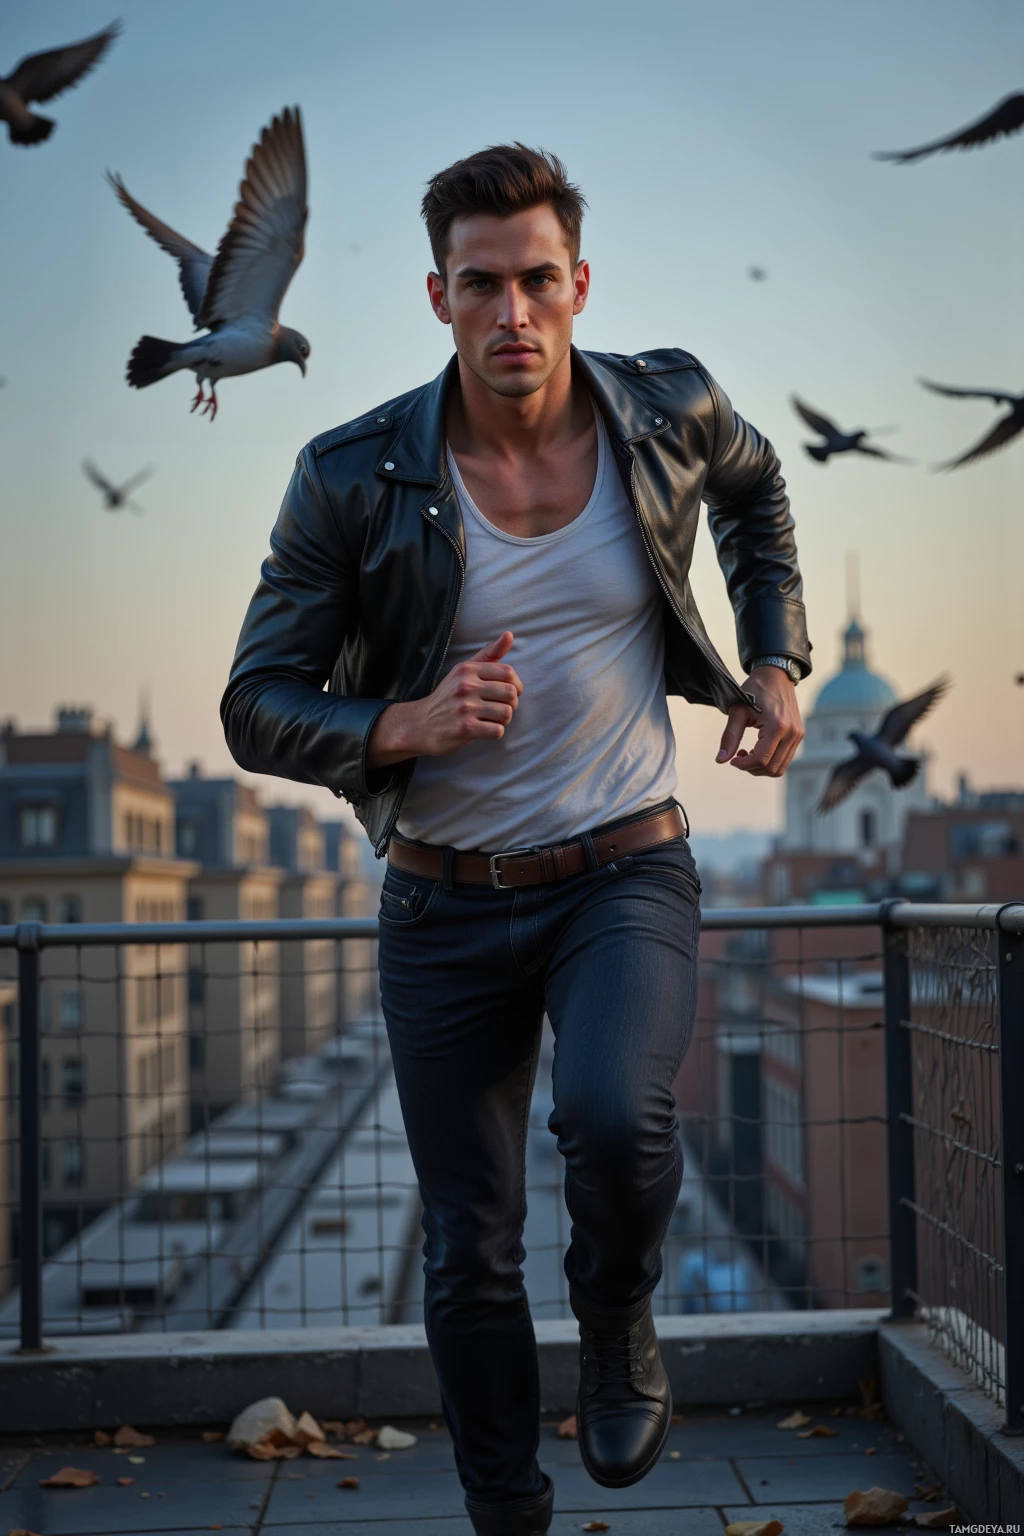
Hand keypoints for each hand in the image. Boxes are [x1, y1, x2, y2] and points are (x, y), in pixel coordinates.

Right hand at [367, 631, 522, 768]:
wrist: (420, 724)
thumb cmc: (448, 697)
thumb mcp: (464, 671)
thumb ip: (489, 654)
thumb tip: (509, 634)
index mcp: (467, 670)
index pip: (508, 672)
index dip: (516, 685)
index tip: (509, 693)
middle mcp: (466, 686)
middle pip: (510, 693)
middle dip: (511, 704)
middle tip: (500, 709)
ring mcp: (465, 708)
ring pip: (506, 713)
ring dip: (503, 720)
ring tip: (491, 719)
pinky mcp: (465, 729)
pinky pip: (498, 731)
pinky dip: (495, 732)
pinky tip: (485, 730)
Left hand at [715, 665, 803, 777]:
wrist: (775, 675)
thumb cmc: (755, 690)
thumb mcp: (738, 711)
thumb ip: (729, 737)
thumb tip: (721, 760)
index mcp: (777, 726)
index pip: (761, 759)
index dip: (744, 765)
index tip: (732, 760)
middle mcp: (792, 733)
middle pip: (772, 768)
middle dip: (752, 768)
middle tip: (738, 757)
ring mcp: (798, 735)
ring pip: (780, 768)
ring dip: (761, 767)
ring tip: (747, 753)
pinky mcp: (798, 735)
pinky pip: (785, 759)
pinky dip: (770, 761)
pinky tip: (757, 750)